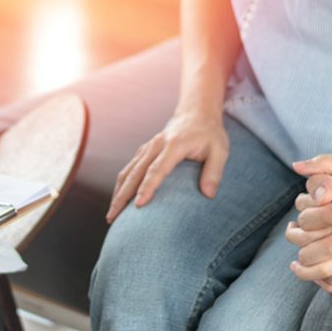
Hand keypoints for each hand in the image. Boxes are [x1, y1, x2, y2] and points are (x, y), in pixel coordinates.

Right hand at [106, 113, 228, 222]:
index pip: (157, 169)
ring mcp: (148, 147)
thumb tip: (208, 195)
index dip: (147, 187)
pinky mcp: (144, 151)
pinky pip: (129, 168)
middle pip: (135, 173)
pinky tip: (118, 199)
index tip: (138, 204)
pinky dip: (121, 184)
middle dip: (122, 196)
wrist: (195, 112)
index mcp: (174, 145)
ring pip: (127, 171)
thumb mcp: (220, 149)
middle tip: (113, 218)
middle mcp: (156, 145)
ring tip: (111, 215)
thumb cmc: (209, 133)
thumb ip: (214, 171)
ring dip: (117, 192)